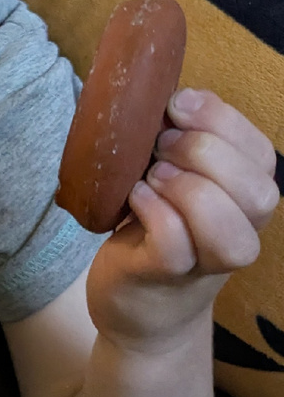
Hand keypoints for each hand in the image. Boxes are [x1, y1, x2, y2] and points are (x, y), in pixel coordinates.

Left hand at [87, 88, 278, 348]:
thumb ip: (179, 144)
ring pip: (229, 227)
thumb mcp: (172, 179)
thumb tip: (157, 91)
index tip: (176, 105)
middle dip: (205, 153)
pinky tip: (135, 198)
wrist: (136, 305)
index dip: (221, 119)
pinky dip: (156, 214)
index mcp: (244, 196)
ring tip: (150, 178)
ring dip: (188, 189)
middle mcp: (240, 230)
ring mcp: (206, 261)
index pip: (260, 151)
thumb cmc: (153, 230)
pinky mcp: (165, 277)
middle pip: (257, 188)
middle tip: (159, 147)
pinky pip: (176, 244)